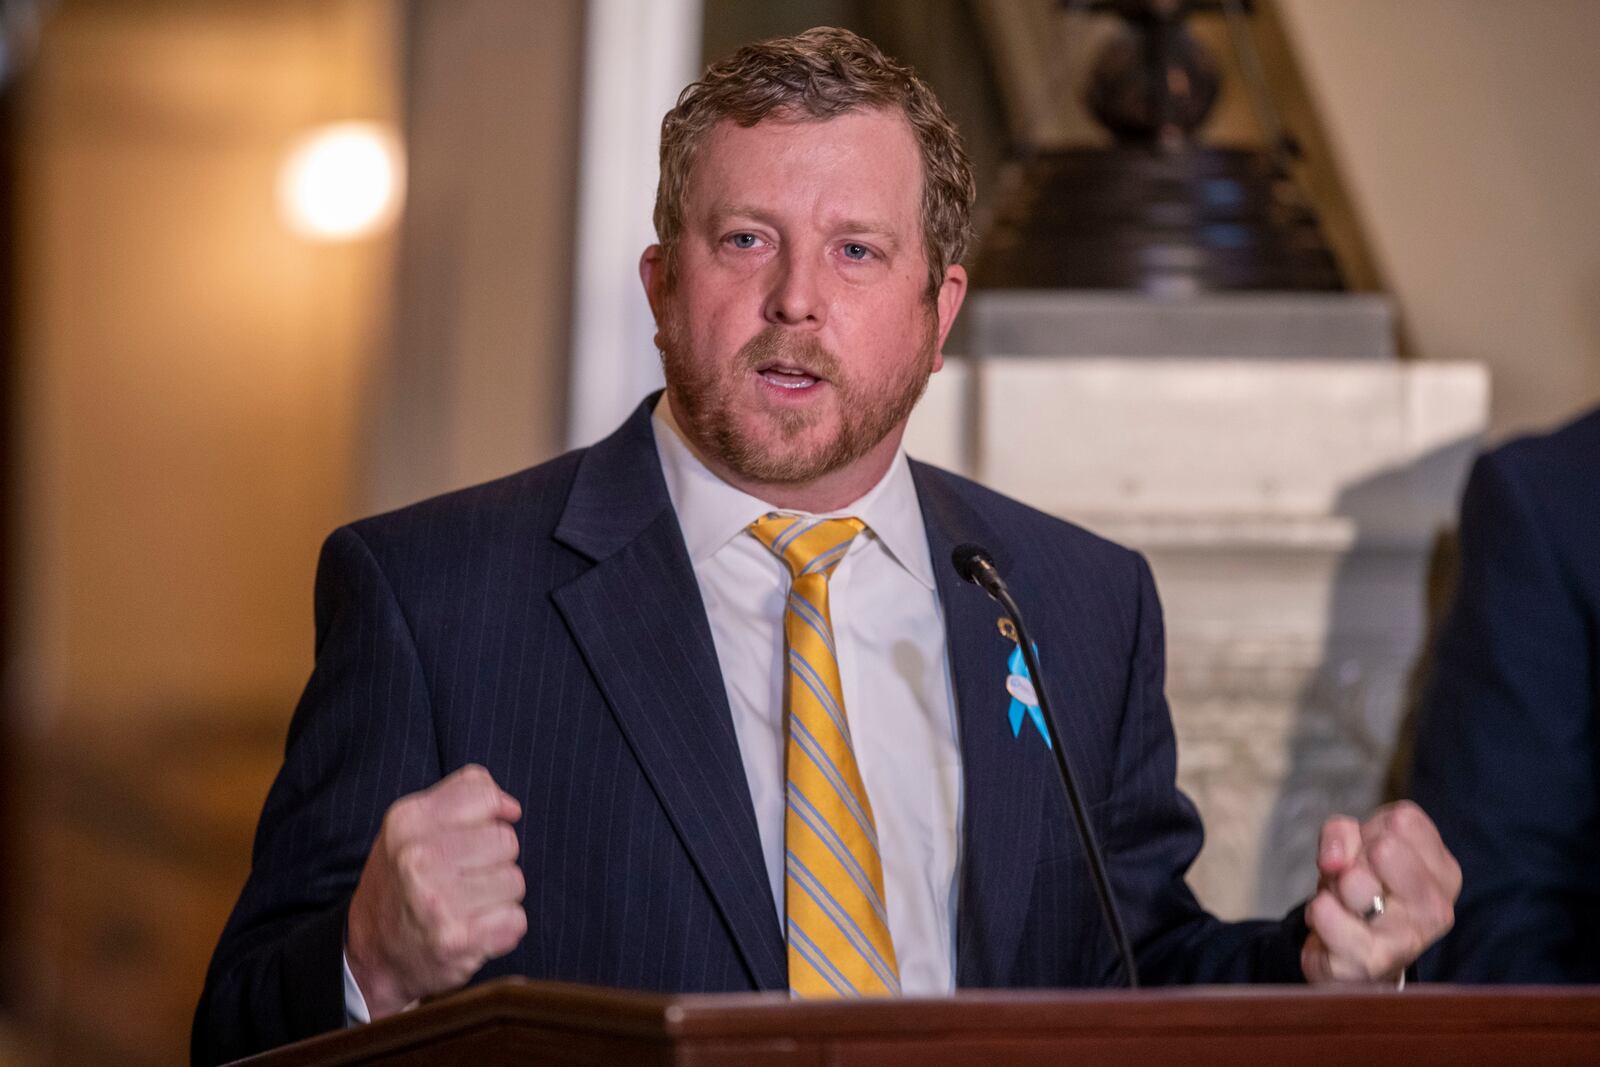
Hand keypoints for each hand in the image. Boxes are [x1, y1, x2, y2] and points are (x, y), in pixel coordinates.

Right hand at [345, 764, 526, 1017]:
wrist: (372, 955)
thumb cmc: (403, 882)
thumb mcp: (413, 826)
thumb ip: (462, 795)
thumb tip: (511, 808)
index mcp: (407, 822)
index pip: (483, 794)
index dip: (488, 817)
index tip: (472, 837)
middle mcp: (417, 858)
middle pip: (506, 840)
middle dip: (494, 861)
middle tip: (463, 880)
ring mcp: (435, 901)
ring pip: (514, 881)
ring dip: (498, 897)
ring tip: (466, 906)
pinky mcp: (455, 940)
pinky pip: (515, 919)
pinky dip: (502, 929)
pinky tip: (474, 930)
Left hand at [1301, 801, 1460, 984]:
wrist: (1350, 958)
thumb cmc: (1362, 890)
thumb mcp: (1354, 847)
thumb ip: (1342, 833)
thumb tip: (1335, 862)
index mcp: (1443, 872)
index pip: (1404, 821)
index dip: (1372, 830)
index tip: (1371, 854)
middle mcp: (1434, 908)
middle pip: (1384, 849)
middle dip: (1354, 858)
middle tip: (1353, 881)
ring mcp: (1405, 941)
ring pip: (1354, 882)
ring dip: (1331, 887)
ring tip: (1343, 905)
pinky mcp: (1368, 964)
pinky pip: (1326, 917)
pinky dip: (1317, 912)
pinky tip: (1330, 924)